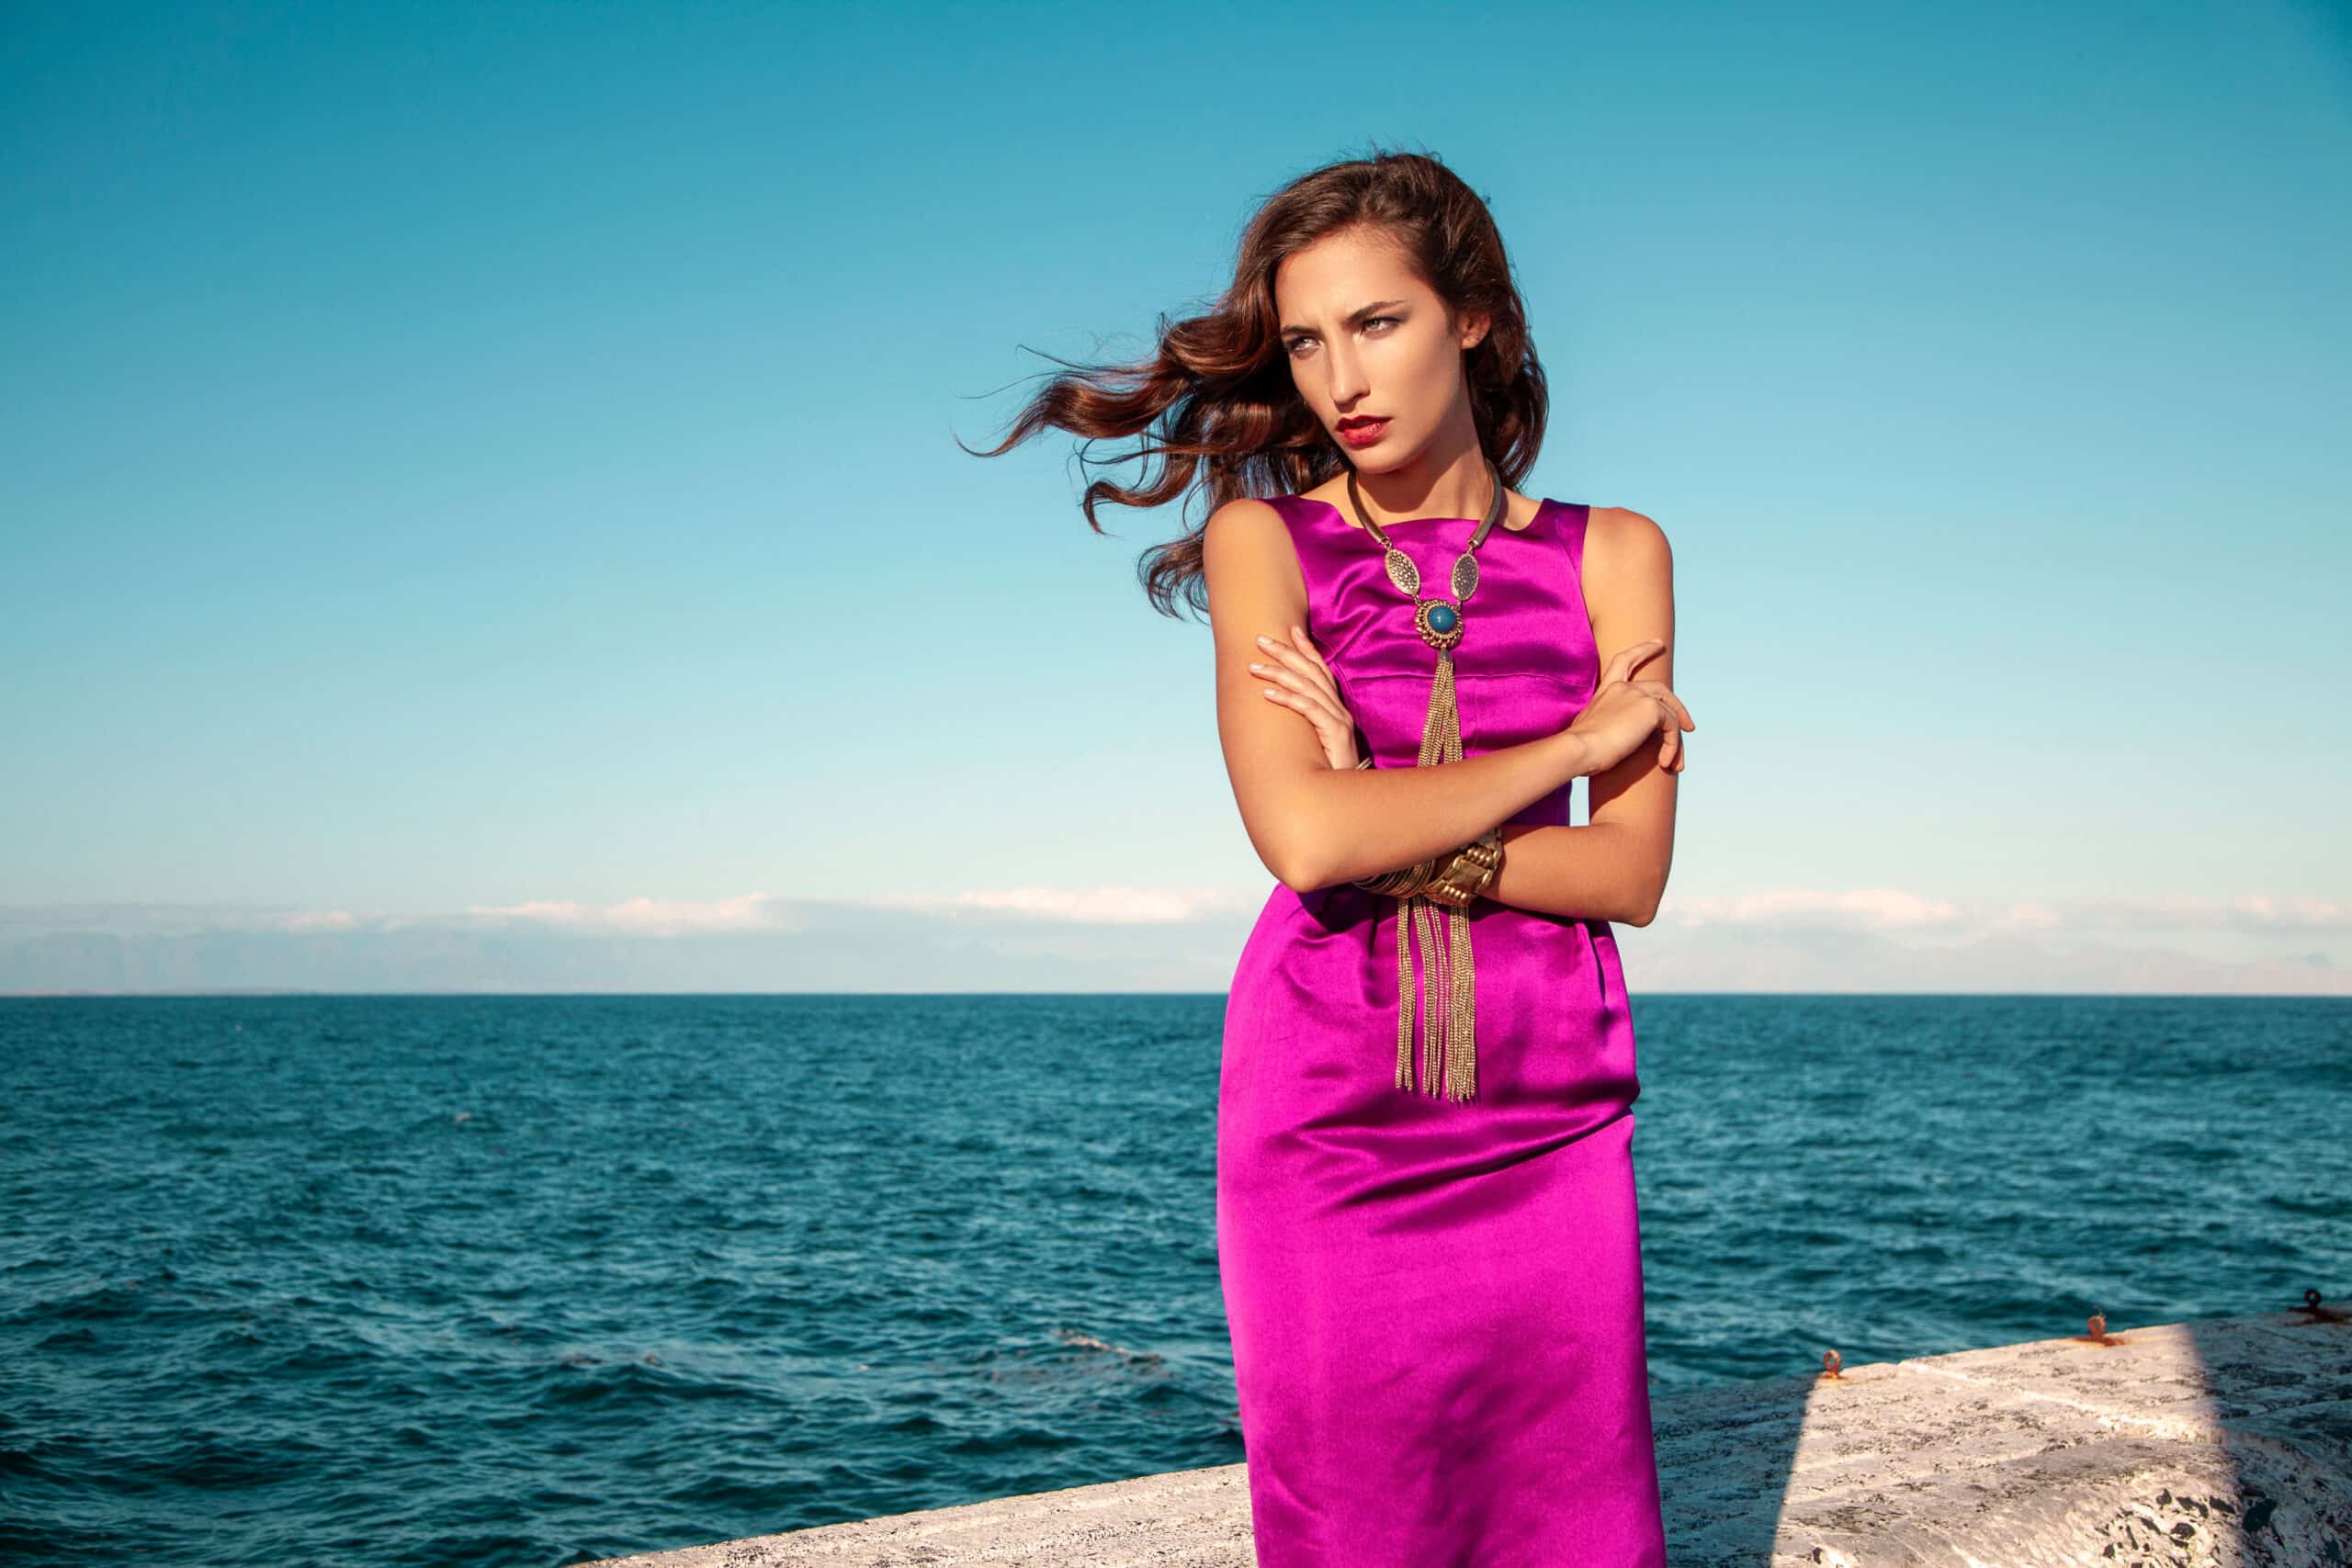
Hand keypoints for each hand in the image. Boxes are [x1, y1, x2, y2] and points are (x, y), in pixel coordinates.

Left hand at [1250, 625, 1363, 769]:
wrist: (1347, 799)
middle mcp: (1340, 710)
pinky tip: (1268, 693)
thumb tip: (1278, 709)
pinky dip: (1288, 698)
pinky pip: (1309, 709)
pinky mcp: (1335, 734)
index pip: (1321, 671)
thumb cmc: (1328, 774)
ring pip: (1308, 687)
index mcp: (1337, 710)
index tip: (1290, 630)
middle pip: (1312, 672)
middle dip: (1285, 652)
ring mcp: (1339, 721)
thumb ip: (1306, 726)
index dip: (1307, 649)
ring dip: (1279, 673)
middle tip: (1260, 639)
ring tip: (1253, 666)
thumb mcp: (1316, 745)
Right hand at [1565, 638, 1694, 774]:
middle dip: (1677, 705)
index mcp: (1606, 690)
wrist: (1579, 748)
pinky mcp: (1650, 709)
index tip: (1658, 643)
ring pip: (1670, 713)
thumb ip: (1605, 725)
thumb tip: (1612, 738)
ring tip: (1677, 763)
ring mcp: (1638, 696)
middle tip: (1689, 725)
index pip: (1624, 660)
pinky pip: (1672, 728)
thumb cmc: (1579, 747)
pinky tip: (1664, 763)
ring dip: (1676, 739)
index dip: (1643, 650)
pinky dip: (1672, 747)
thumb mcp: (1592, 728)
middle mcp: (1623, 687)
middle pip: (1660, 688)